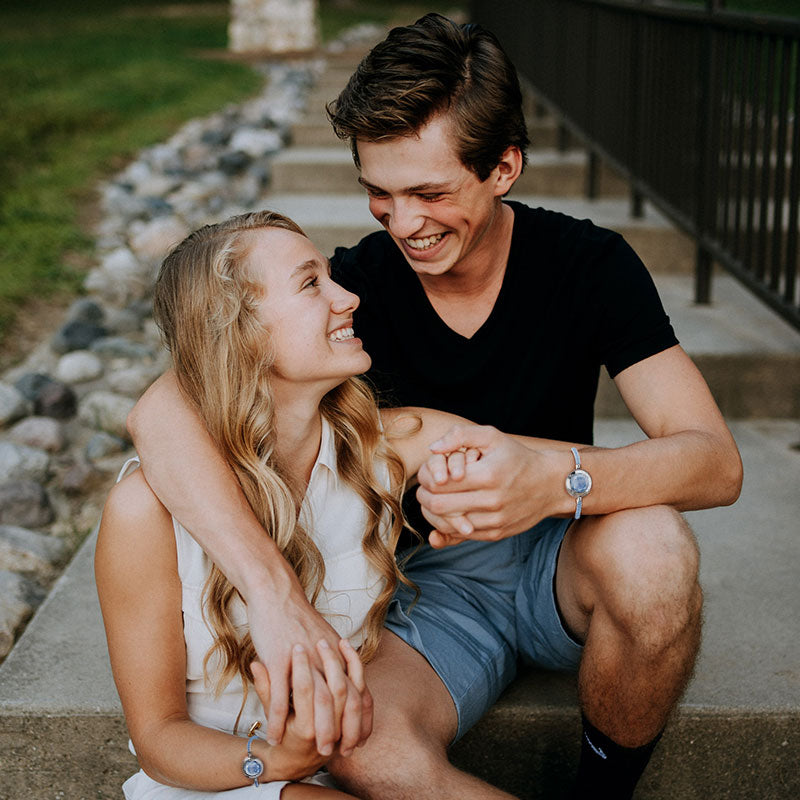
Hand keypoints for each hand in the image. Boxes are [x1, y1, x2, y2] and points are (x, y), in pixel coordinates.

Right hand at [245, 581, 370, 755]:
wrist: (276, 593)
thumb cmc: (297, 617)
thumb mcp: (324, 637)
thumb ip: (334, 661)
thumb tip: (345, 681)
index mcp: (338, 654)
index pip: (357, 692)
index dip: (360, 719)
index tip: (358, 739)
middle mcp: (325, 658)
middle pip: (341, 701)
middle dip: (343, 731)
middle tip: (338, 751)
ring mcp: (302, 660)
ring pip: (315, 702)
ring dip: (317, 730)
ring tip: (313, 751)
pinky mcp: (278, 660)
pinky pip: (280, 697)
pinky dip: (278, 720)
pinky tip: (275, 736)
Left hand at [416, 424, 562, 547]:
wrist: (550, 484)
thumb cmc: (516, 457)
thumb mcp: (492, 437)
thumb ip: (460, 435)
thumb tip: (433, 449)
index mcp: (487, 475)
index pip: (438, 483)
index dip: (425, 478)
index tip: (426, 473)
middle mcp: (491, 500)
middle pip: (438, 506)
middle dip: (424, 497)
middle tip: (424, 488)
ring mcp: (494, 520)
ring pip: (448, 524)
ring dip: (433, 514)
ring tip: (434, 501)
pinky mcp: (496, 533)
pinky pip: (462, 536)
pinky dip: (449, 526)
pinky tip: (448, 513)